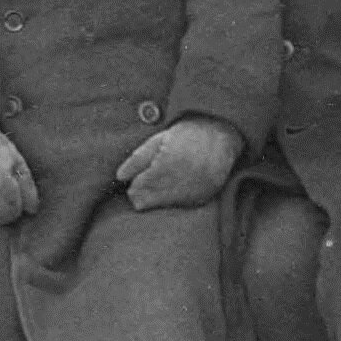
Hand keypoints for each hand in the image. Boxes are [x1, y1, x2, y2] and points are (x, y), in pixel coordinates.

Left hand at [117, 115, 240, 210]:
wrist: (221, 136)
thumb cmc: (186, 134)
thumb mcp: (158, 139)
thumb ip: (138, 159)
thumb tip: (119, 177)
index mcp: (166, 167)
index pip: (138, 190)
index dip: (134, 184)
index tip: (137, 176)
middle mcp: (179, 183)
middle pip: (146, 202)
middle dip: (142, 192)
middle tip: (147, 179)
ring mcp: (191, 194)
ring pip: (162, 205)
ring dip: (158, 196)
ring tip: (165, 177)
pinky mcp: (201, 199)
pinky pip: (179, 205)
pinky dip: (174, 198)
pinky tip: (177, 184)